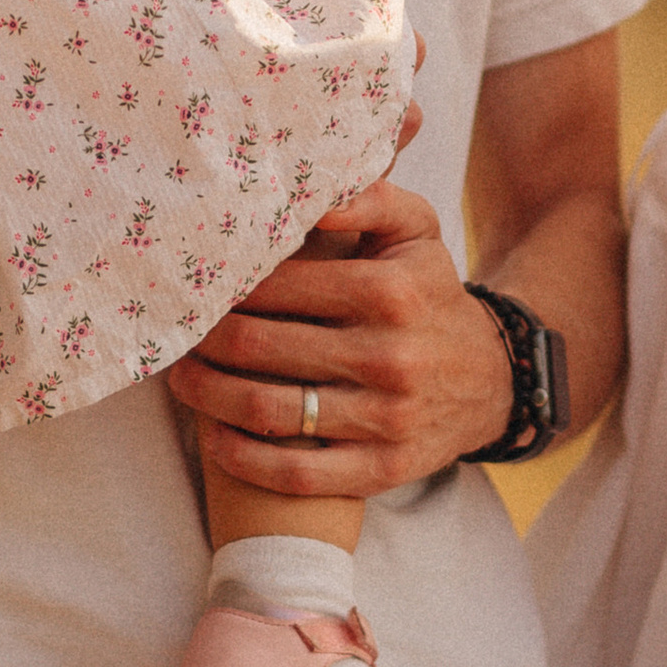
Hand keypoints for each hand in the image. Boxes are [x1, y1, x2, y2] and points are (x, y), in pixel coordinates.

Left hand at [167, 175, 516, 499]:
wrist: (491, 381)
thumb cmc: (429, 295)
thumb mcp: (415, 232)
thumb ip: (368, 196)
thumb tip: (308, 191)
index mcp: (390, 292)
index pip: (276, 286)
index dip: (223, 288)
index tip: (193, 286)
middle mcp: (390, 357)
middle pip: (259, 348)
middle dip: (203, 341)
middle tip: (175, 333)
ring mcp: (387, 419)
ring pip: (267, 411)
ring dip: (207, 397)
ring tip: (182, 379)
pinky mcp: (384, 470)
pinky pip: (297, 475)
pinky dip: (244, 459)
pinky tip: (216, 438)